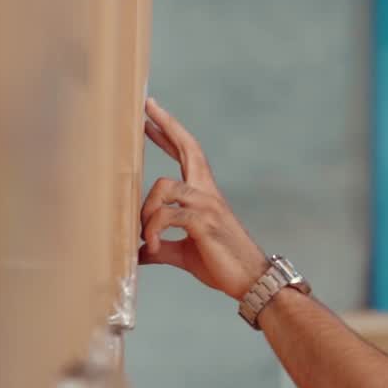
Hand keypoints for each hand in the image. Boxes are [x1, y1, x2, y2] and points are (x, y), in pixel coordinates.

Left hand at [138, 98, 268, 300]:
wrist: (249, 281)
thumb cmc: (221, 264)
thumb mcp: (184, 253)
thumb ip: (161, 247)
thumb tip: (138, 253)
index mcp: (205, 195)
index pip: (187, 155)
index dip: (170, 134)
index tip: (151, 116)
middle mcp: (208, 193)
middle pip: (188, 148)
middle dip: (167, 126)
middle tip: (148, 107)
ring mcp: (207, 205)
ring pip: (165, 186)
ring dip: (147, 211)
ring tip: (145, 237)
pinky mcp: (204, 222)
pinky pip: (168, 215)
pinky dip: (153, 231)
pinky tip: (151, 247)